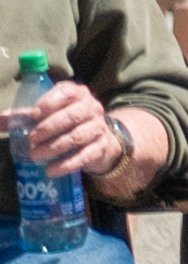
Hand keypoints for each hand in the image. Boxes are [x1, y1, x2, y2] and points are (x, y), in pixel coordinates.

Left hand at [1, 78, 125, 184]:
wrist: (97, 139)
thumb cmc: (66, 122)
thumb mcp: (47, 114)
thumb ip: (24, 116)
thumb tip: (0, 119)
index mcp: (77, 94)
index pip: (67, 93)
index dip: (50, 103)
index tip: (33, 114)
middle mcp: (91, 108)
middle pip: (73, 116)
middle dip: (49, 128)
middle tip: (30, 139)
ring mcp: (98, 127)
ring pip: (78, 136)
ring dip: (54, 147)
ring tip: (35, 156)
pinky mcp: (101, 147)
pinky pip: (85, 156)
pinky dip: (67, 164)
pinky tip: (51, 170)